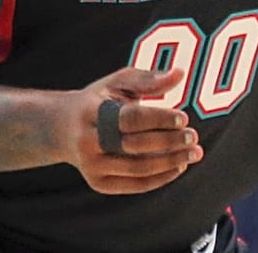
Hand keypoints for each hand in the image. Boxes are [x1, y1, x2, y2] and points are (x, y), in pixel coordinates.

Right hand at [57, 67, 202, 193]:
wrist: (63, 129)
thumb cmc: (100, 100)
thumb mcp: (118, 82)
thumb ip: (148, 79)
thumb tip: (180, 73)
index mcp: (91, 113)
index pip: (130, 119)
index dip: (159, 119)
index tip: (184, 118)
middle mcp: (87, 142)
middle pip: (134, 146)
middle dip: (169, 142)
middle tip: (194, 137)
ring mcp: (91, 166)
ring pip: (137, 169)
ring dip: (170, 163)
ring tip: (194, 153)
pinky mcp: (98, 183)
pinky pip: (134, 185)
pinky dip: (160, 178)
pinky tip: (179, 166)